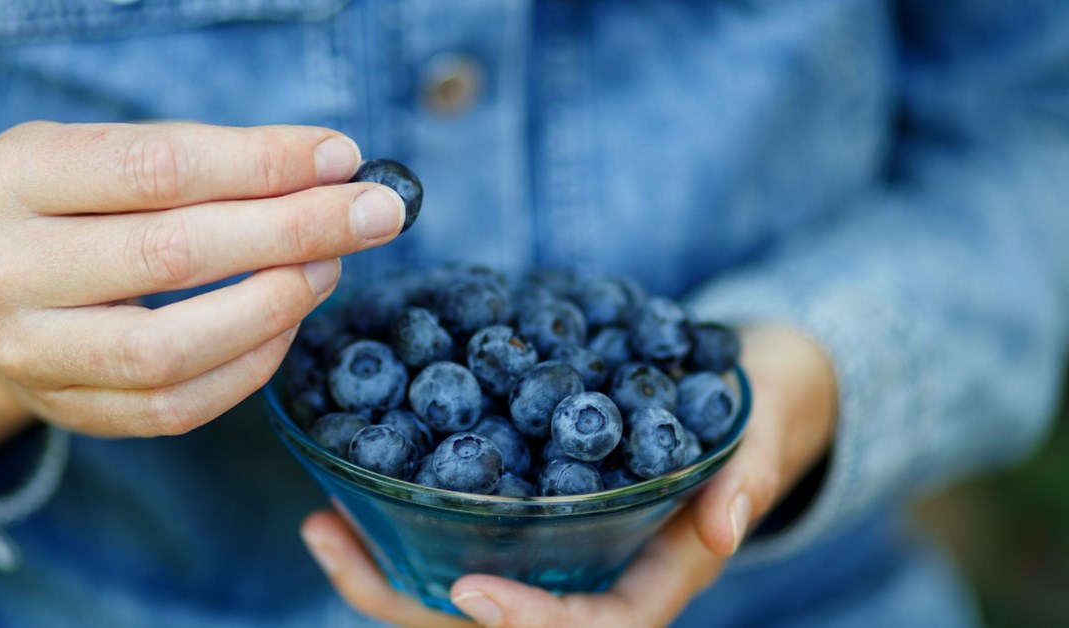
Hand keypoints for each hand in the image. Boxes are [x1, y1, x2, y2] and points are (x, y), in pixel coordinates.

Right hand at [0, 121, 404, 466]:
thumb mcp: (121, 157)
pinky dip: (251, 365)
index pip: (159, 167)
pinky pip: (177, 405)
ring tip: (329, 267)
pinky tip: (289, 323)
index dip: (263, 164)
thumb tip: (337, 171)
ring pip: (173, 346)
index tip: (343, 159)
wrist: (3, 290)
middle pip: (174, 253)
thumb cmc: (86, 208)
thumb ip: (217, 161)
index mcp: (14, 175)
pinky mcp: (67, 410)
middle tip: (373, 215)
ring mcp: (28, 350)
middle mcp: (4, 266)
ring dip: (275, 305)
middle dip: (295, 230)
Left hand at [299, 326, 837, 626]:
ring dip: (384, 564)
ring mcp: (550, 551)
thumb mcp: (759, 434)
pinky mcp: (526, 514)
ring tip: (319, 520)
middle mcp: (587, 577)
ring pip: (457, 586)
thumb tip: (730, 525)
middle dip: (407, 598)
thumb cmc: (753, 412)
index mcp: (648, 581)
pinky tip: (353, 484)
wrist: (737, 389)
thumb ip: (747, 477)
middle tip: (332, 539)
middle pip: (490, 623)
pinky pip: (456, 534)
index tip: (469, 592)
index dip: (527, 622)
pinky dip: (402, 518)